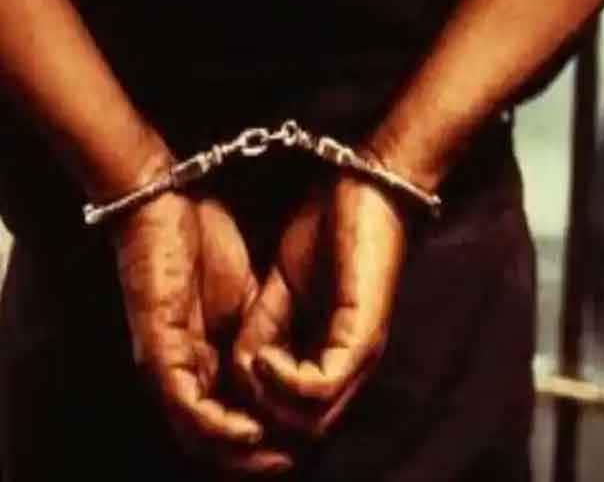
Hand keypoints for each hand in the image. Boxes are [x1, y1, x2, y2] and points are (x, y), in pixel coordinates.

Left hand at [113, 192, 292, 473]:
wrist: (168, 200)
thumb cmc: (207, 242)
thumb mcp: (251, 292)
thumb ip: (264, 328)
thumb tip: (288, 362)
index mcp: (204, 353)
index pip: (229, 410)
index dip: (264, 434)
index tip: (300, 440)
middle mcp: (181, 367)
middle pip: (210, 436)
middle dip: (253, 458)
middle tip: (290, 463)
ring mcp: (165, 360)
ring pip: (194, 432)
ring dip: (236, 454)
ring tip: (277, 459)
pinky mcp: (156, 345)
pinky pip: (182, 402)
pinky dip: (215, 426)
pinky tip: (248, 432)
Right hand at [233, 176, 406, 436]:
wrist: (363, 187)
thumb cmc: (327, 232)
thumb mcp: (280, 288)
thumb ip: (263, 329)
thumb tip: (239, 368)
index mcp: (330, 354)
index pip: (294, 416)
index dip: (253, 418)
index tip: (221, 397)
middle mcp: (350, 365)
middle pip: (303, 433)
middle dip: (256, 427)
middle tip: (226, 401)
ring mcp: (361, 351)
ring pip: (312, 423)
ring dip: (266, 406)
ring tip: (247, 368)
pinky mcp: (364, 332)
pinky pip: (321, 386)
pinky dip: (284, 381)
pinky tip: (263, 355)